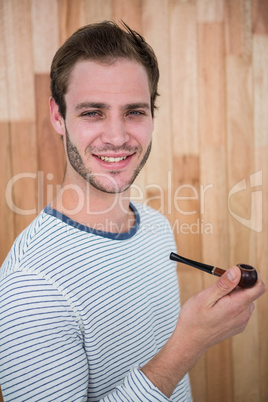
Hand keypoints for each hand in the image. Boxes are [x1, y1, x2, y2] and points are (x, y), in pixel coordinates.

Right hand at [141, 266, 265, 397]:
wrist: (190, 341)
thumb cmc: (194, 319)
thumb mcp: (205, 297)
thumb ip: (223, 284)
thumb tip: (237, 271)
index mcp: (237, 306)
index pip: (259, 287)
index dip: (252, 276)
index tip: (238, 272)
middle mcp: (243, 315)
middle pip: (250, 292)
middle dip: (237, 285)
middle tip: (218, 287)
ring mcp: (241, 322)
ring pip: (245, 300)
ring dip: (234, 295)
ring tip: (215, 299)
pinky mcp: (238, 326)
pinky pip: (241, 309)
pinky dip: (232, 304)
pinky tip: (217, 308)